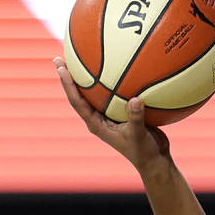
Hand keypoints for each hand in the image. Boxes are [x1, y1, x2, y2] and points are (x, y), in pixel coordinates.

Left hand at [54, 58, 170, 173]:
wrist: (154, 159)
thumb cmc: (144, 152)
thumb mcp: (139, 135)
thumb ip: (136, 118)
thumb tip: (135, 99)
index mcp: (96, 124)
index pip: (77, 101)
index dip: (67, 84)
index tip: (60, 67)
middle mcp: (99, 117)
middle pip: (79, 94)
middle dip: (70, 76)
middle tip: (60, 57)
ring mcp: (108, 114)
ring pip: (94, 91)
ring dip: (86, 75)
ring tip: (80, 55)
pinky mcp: (120, 111)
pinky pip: (113, 91)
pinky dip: (112, 78)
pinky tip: (116, 63)